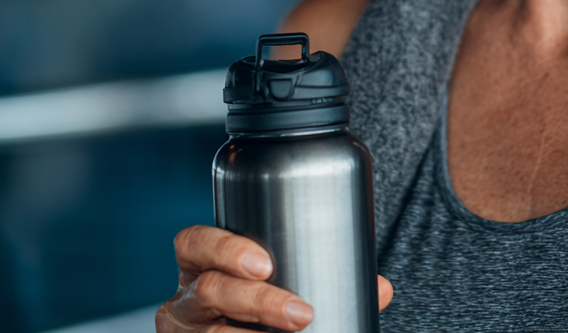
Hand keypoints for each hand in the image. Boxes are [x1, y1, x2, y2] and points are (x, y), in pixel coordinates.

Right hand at [156, 225, 392, 330]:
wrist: (239, 332)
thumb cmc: (257, 299)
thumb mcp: (275, 281)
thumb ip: (327, 277)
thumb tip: (384, 288)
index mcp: (199, 263)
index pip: (193, 242)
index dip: (225, 248)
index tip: (267, 262)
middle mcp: (184, 301)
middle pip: (209, 291)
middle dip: (257, 301)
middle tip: (301, 314)